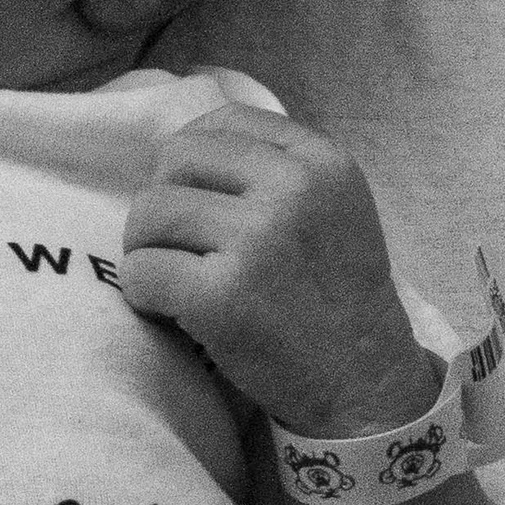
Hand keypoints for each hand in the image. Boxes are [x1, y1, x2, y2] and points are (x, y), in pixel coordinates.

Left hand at [120, 107, 442, 436]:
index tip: (196, 200)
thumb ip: (277, 170)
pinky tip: (170, 313)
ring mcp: (256, 241)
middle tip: (175, 246)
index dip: (191, 159)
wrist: (364, 385)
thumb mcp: (334, 209)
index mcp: (321, 160)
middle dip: (161, 202)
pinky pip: (140, 273)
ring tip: (172, 281)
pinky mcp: (221, 297)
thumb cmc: (337, 301)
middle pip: (174, 159)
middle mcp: (291, 189)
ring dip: (145, 250)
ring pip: (148, 214)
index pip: (223, 120)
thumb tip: (180, 150)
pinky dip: (142, 295)